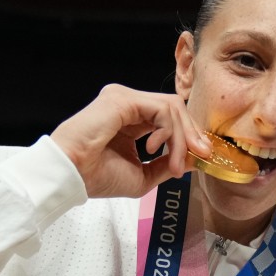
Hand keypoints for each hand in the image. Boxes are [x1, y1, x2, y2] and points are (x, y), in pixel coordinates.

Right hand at [49, 84, 212, 198]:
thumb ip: (168, 164)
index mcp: (131, 121)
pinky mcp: (123, 99)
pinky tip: (155, 149)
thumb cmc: (98, 177)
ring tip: (175, 164)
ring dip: (181, 138)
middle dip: (193, 134)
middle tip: (202, 155)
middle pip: (175, 109)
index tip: (202, 158)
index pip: (170, 118)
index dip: (189, 136)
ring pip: (171, 108)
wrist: (73, 176)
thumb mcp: (143, 176)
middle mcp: (128, 105)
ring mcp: (125, 98)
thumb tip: (195, 159)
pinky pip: (161, 110)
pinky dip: (168, 131)